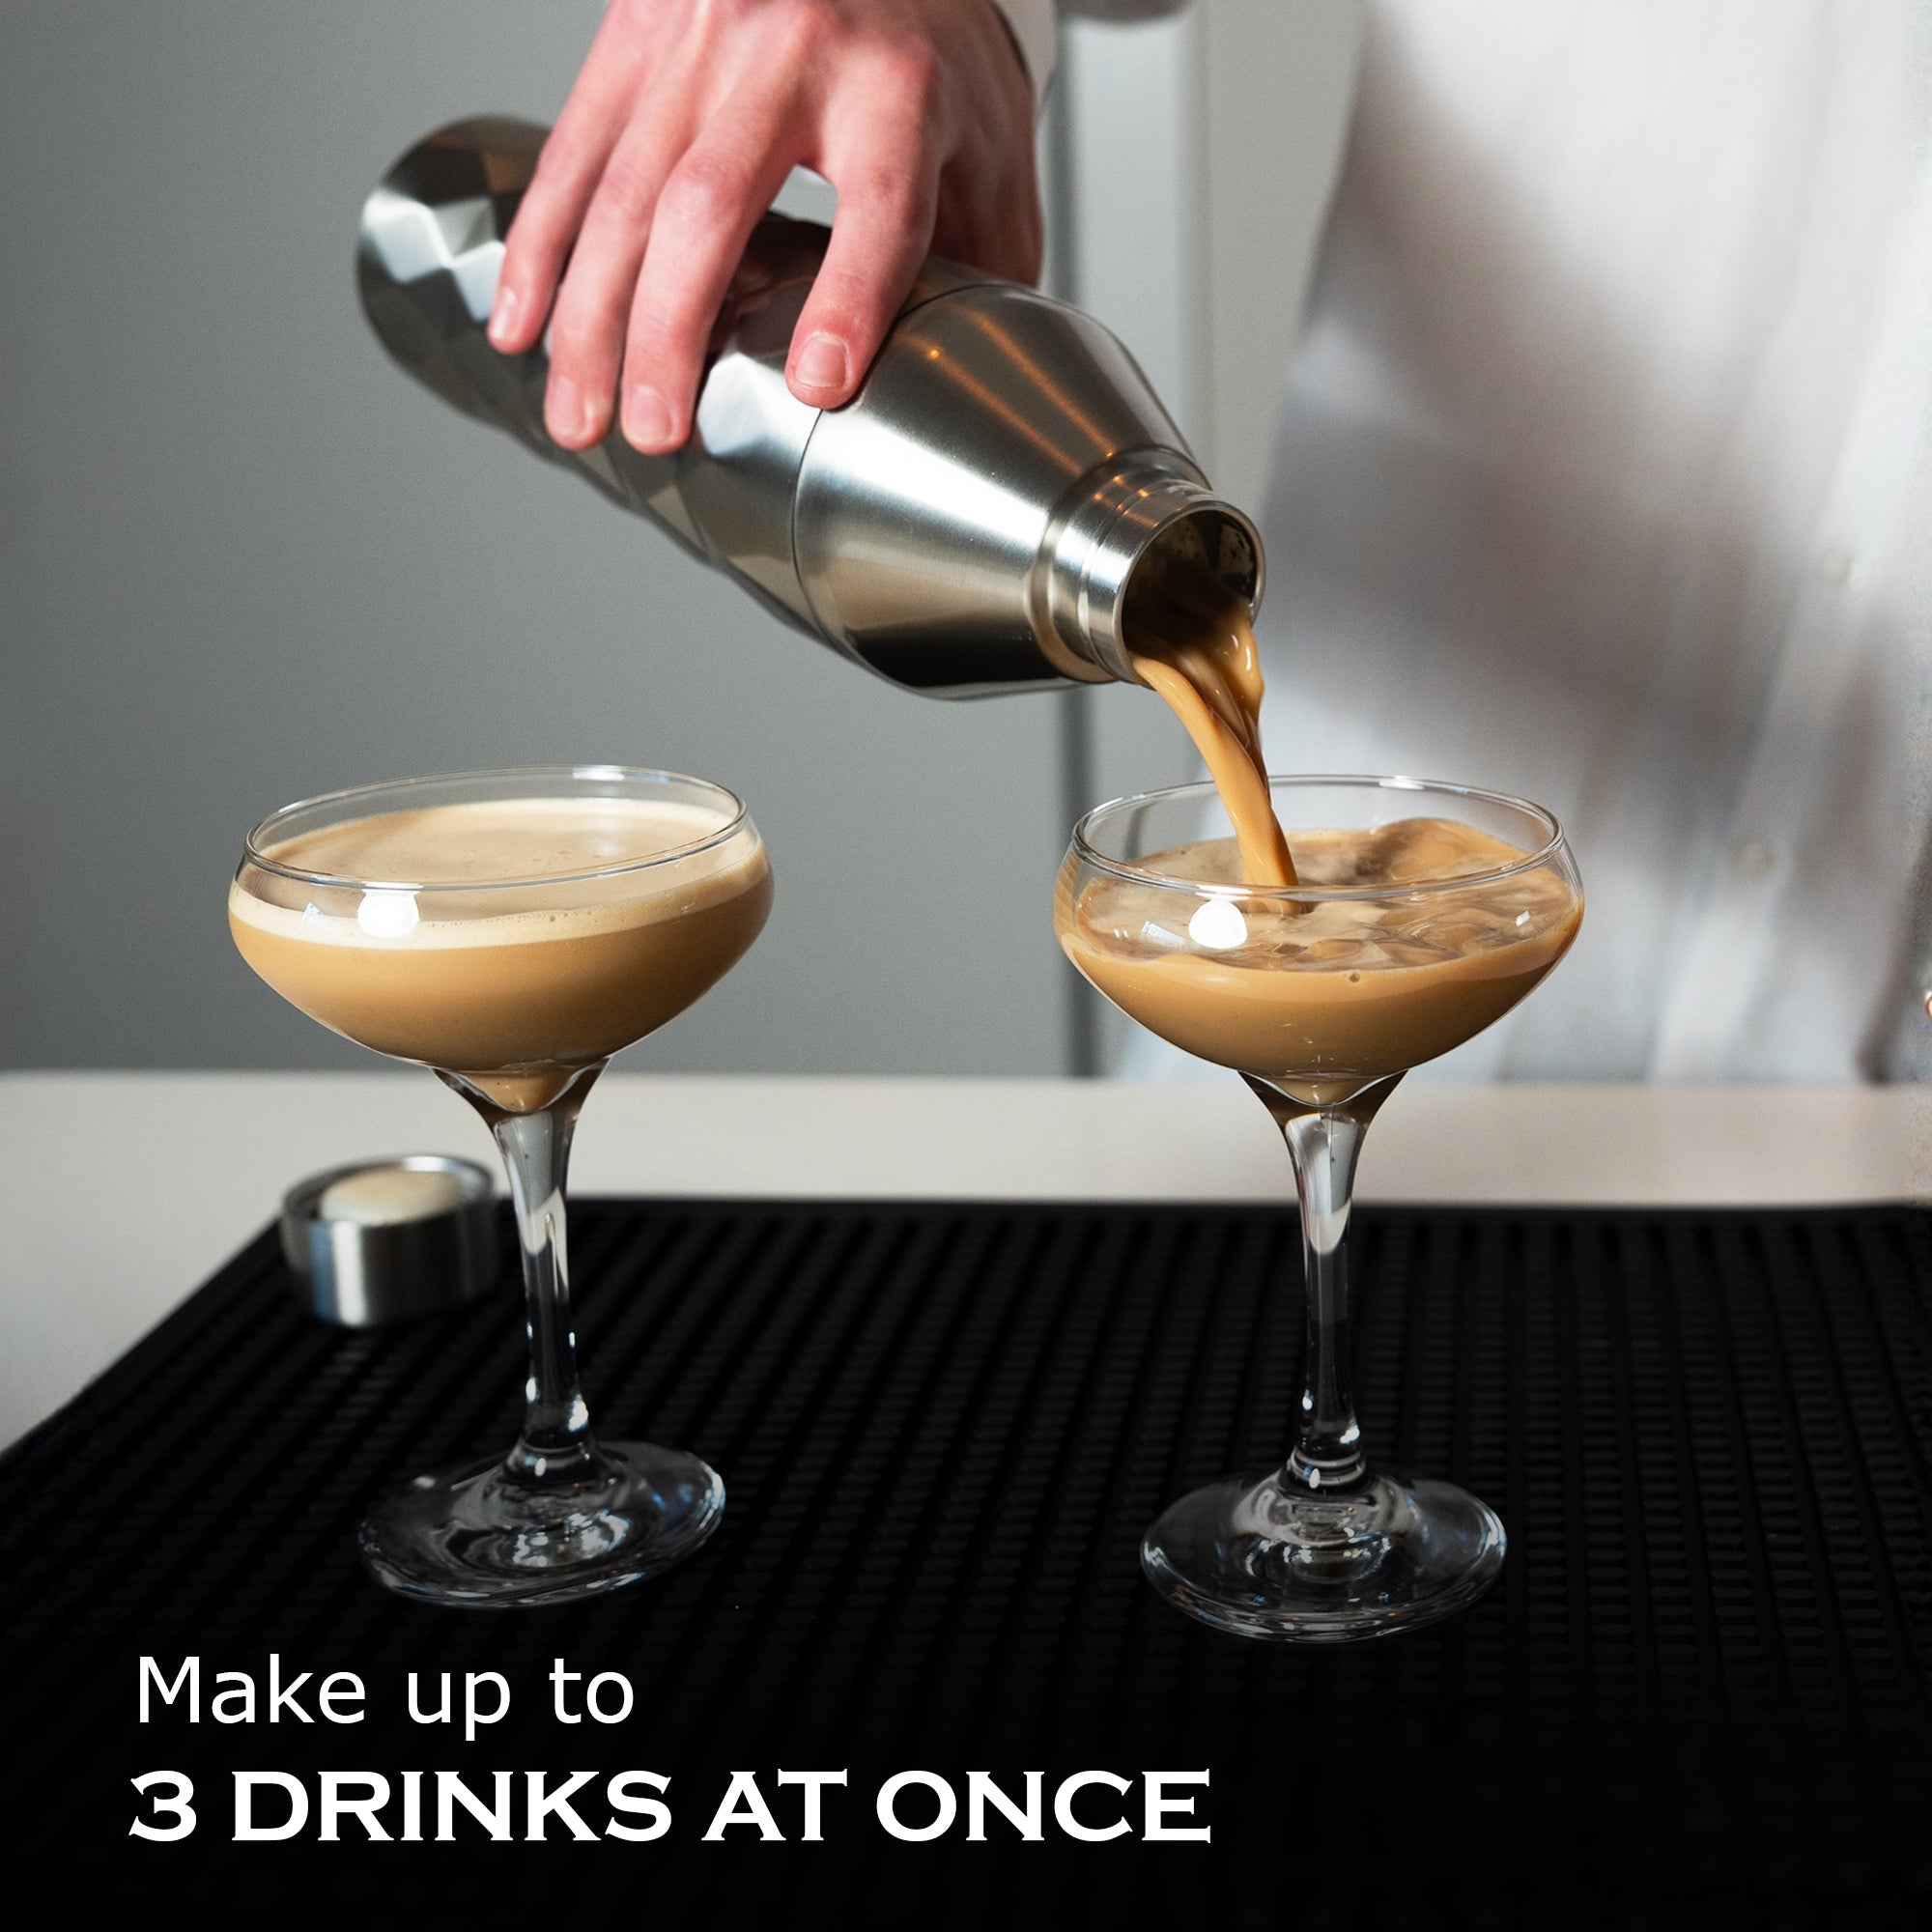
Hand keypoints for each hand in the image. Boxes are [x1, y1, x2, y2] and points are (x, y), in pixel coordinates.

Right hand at [489, 0, 1042, 455]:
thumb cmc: (933, 55)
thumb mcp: (990, 154)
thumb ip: (980, 268)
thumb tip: (962, 387)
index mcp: (899, 87)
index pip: (878, 202)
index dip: (849, 298)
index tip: (819, 383)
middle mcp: (791, 48)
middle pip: (713, 202)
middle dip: (670, 332)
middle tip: (658, 432)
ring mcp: (700, 34)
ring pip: (624, 188)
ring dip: (589, 316)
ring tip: (580, 415)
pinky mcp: (636, 28)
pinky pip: (572, 149)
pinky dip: (539, 247)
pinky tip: (522, 324)